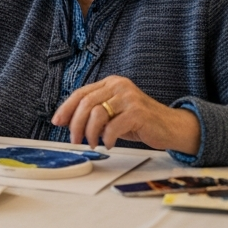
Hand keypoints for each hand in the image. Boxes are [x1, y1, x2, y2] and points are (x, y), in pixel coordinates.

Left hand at [51, 75, 199, 154]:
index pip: (81, 93)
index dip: (66, 108)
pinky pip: (113, 127)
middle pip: (86, 103)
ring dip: (90, 133)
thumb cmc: (139, 122)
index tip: (57, 122)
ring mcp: (129, 98)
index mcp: (111, 83)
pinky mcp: (138, 112)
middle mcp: (119, 86)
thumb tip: (65, 121)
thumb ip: (93, 113)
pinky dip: (106, 138)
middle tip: (74, 140)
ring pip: (96, 114)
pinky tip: (108, 144)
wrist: (171, 127)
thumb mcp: (113, 114)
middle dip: (75, 124)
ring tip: (92, 143)